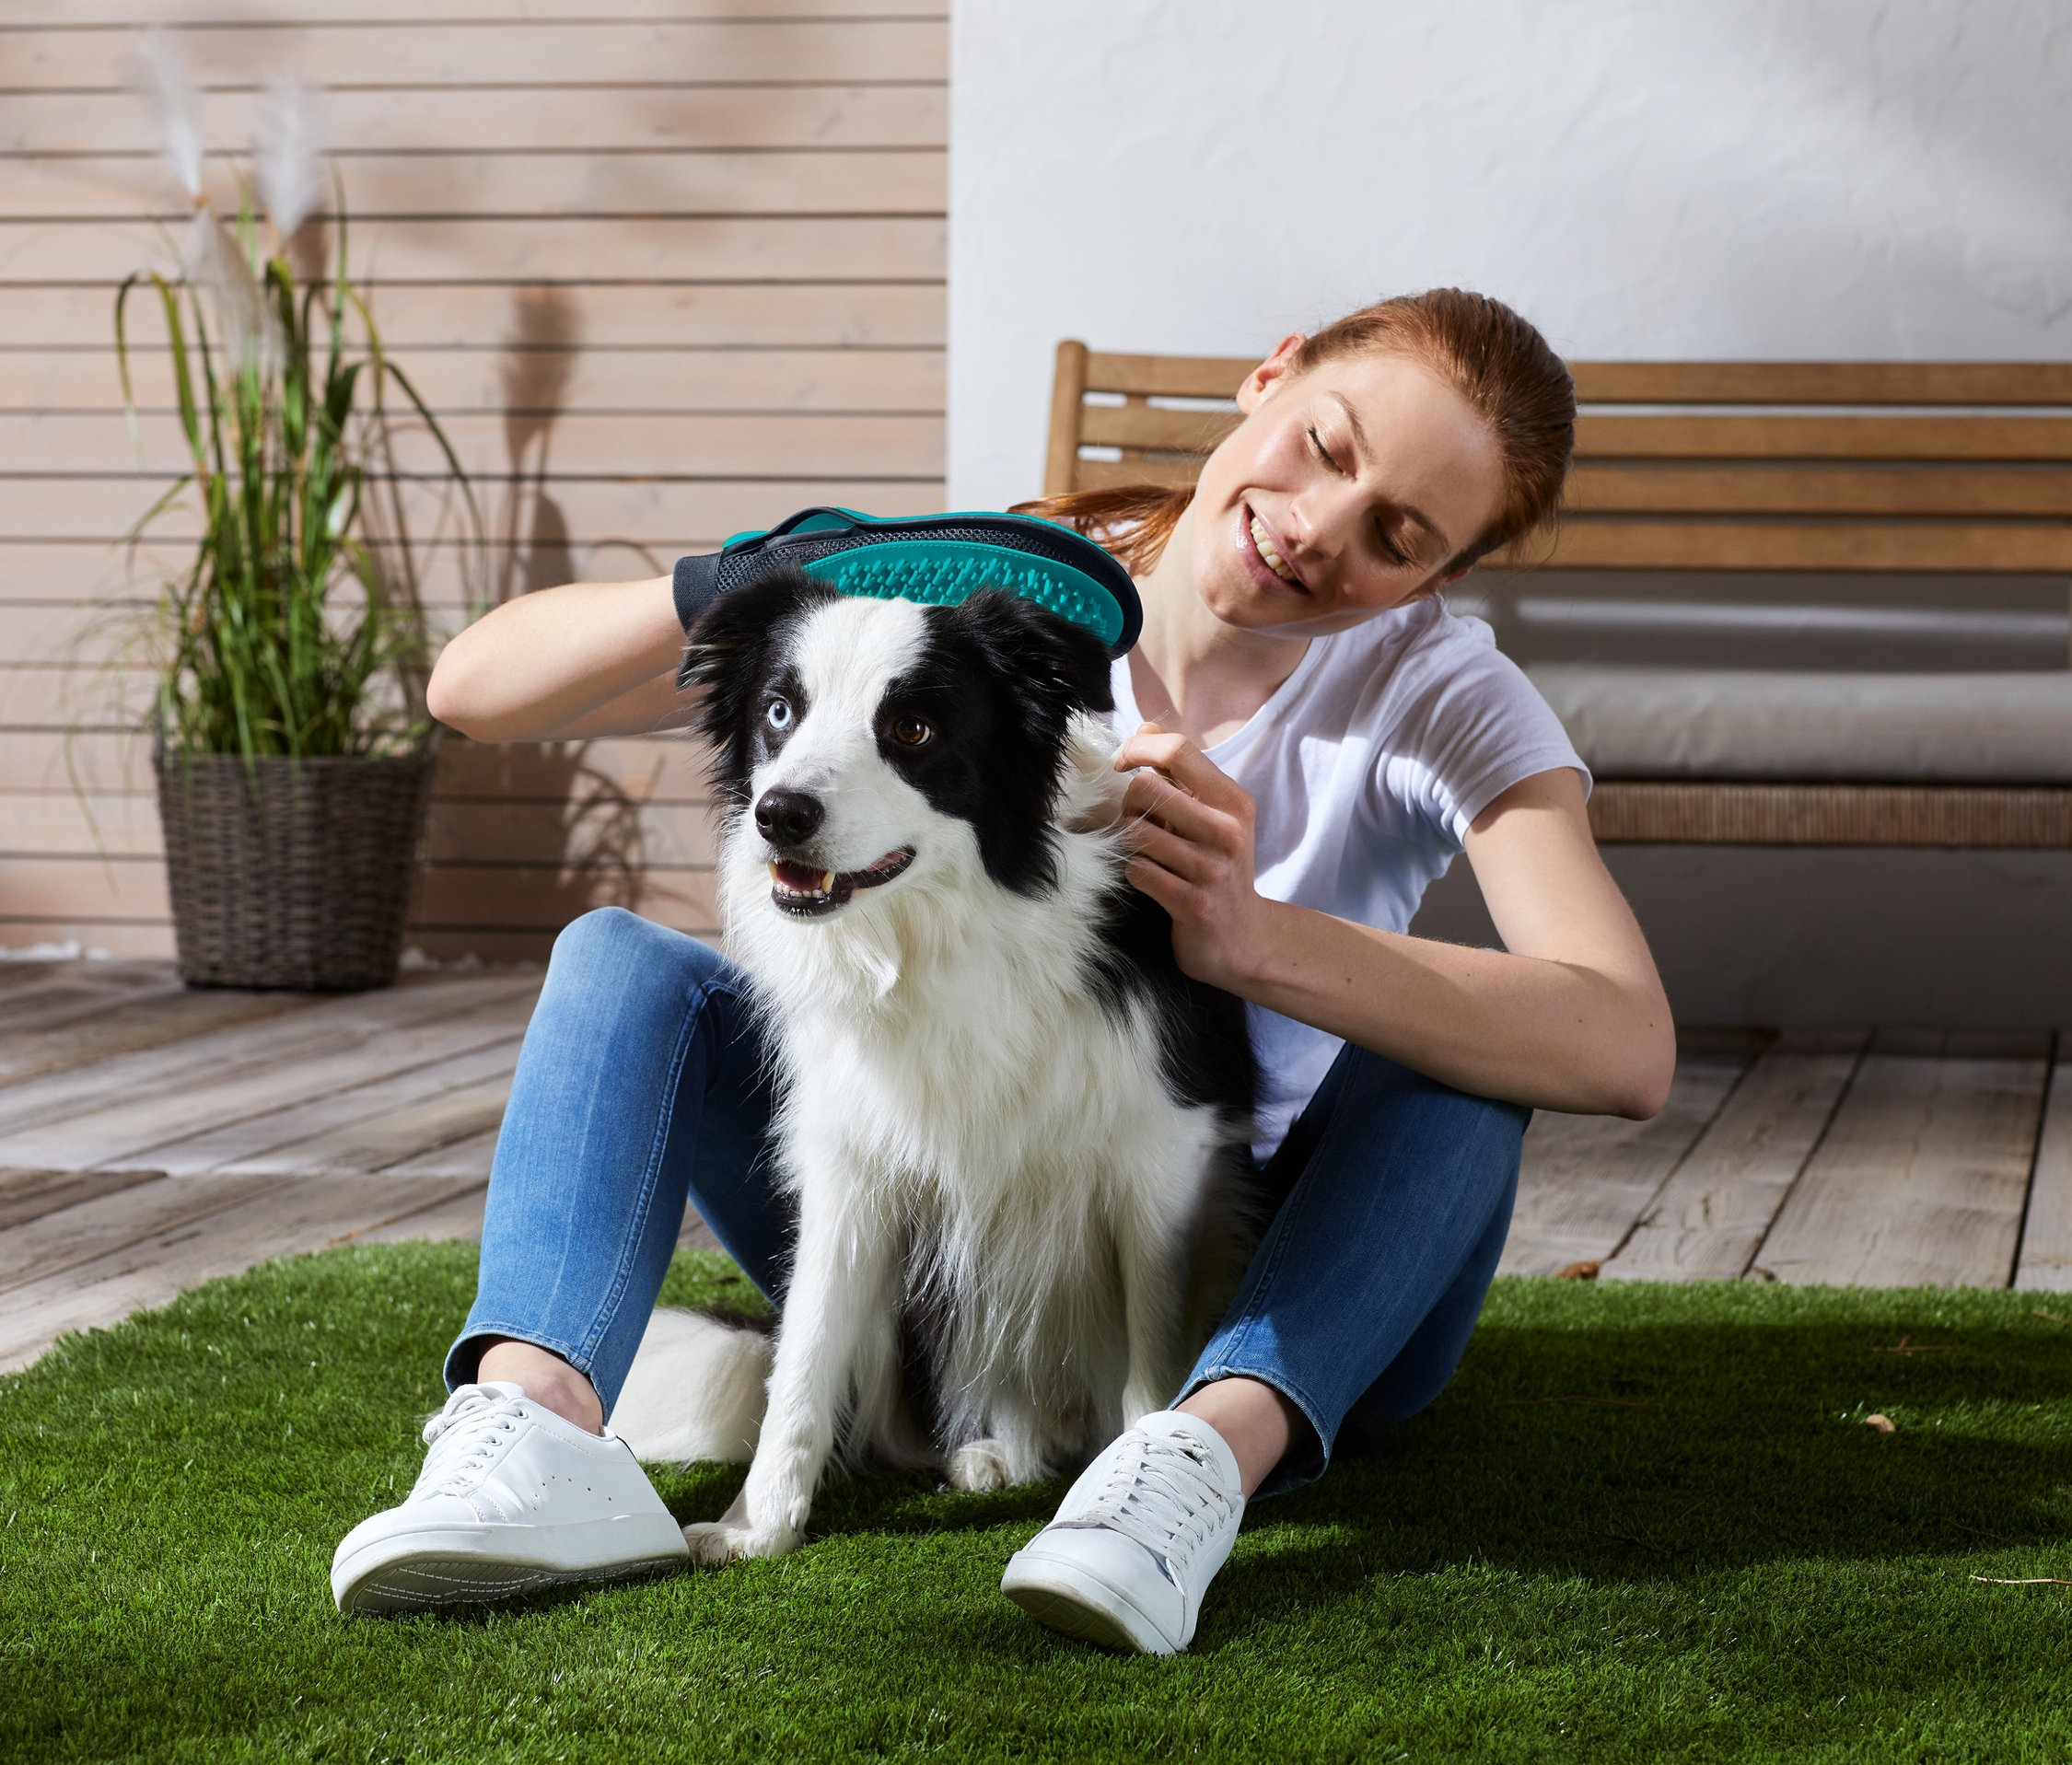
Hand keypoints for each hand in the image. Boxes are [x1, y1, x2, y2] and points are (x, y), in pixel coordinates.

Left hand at [1113, 722, 1268, 988]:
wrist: (1243, 939)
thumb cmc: (1218, 868)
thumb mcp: (1213, 815)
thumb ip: (1181, 773)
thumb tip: (1145, 728)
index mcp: (1232, 800)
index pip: (1177, 749)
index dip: (1137, 750)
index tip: (1121, 765)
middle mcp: (1227, 830)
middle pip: (1147, 787)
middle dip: (1128, 803)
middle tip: (1137, 821)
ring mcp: (1212, 868)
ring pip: (1136, 831)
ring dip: (1130, 842)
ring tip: (1146, 852)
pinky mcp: (1194, 903)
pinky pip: (1138, 871)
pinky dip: (1135, 873)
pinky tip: (1152, 880)